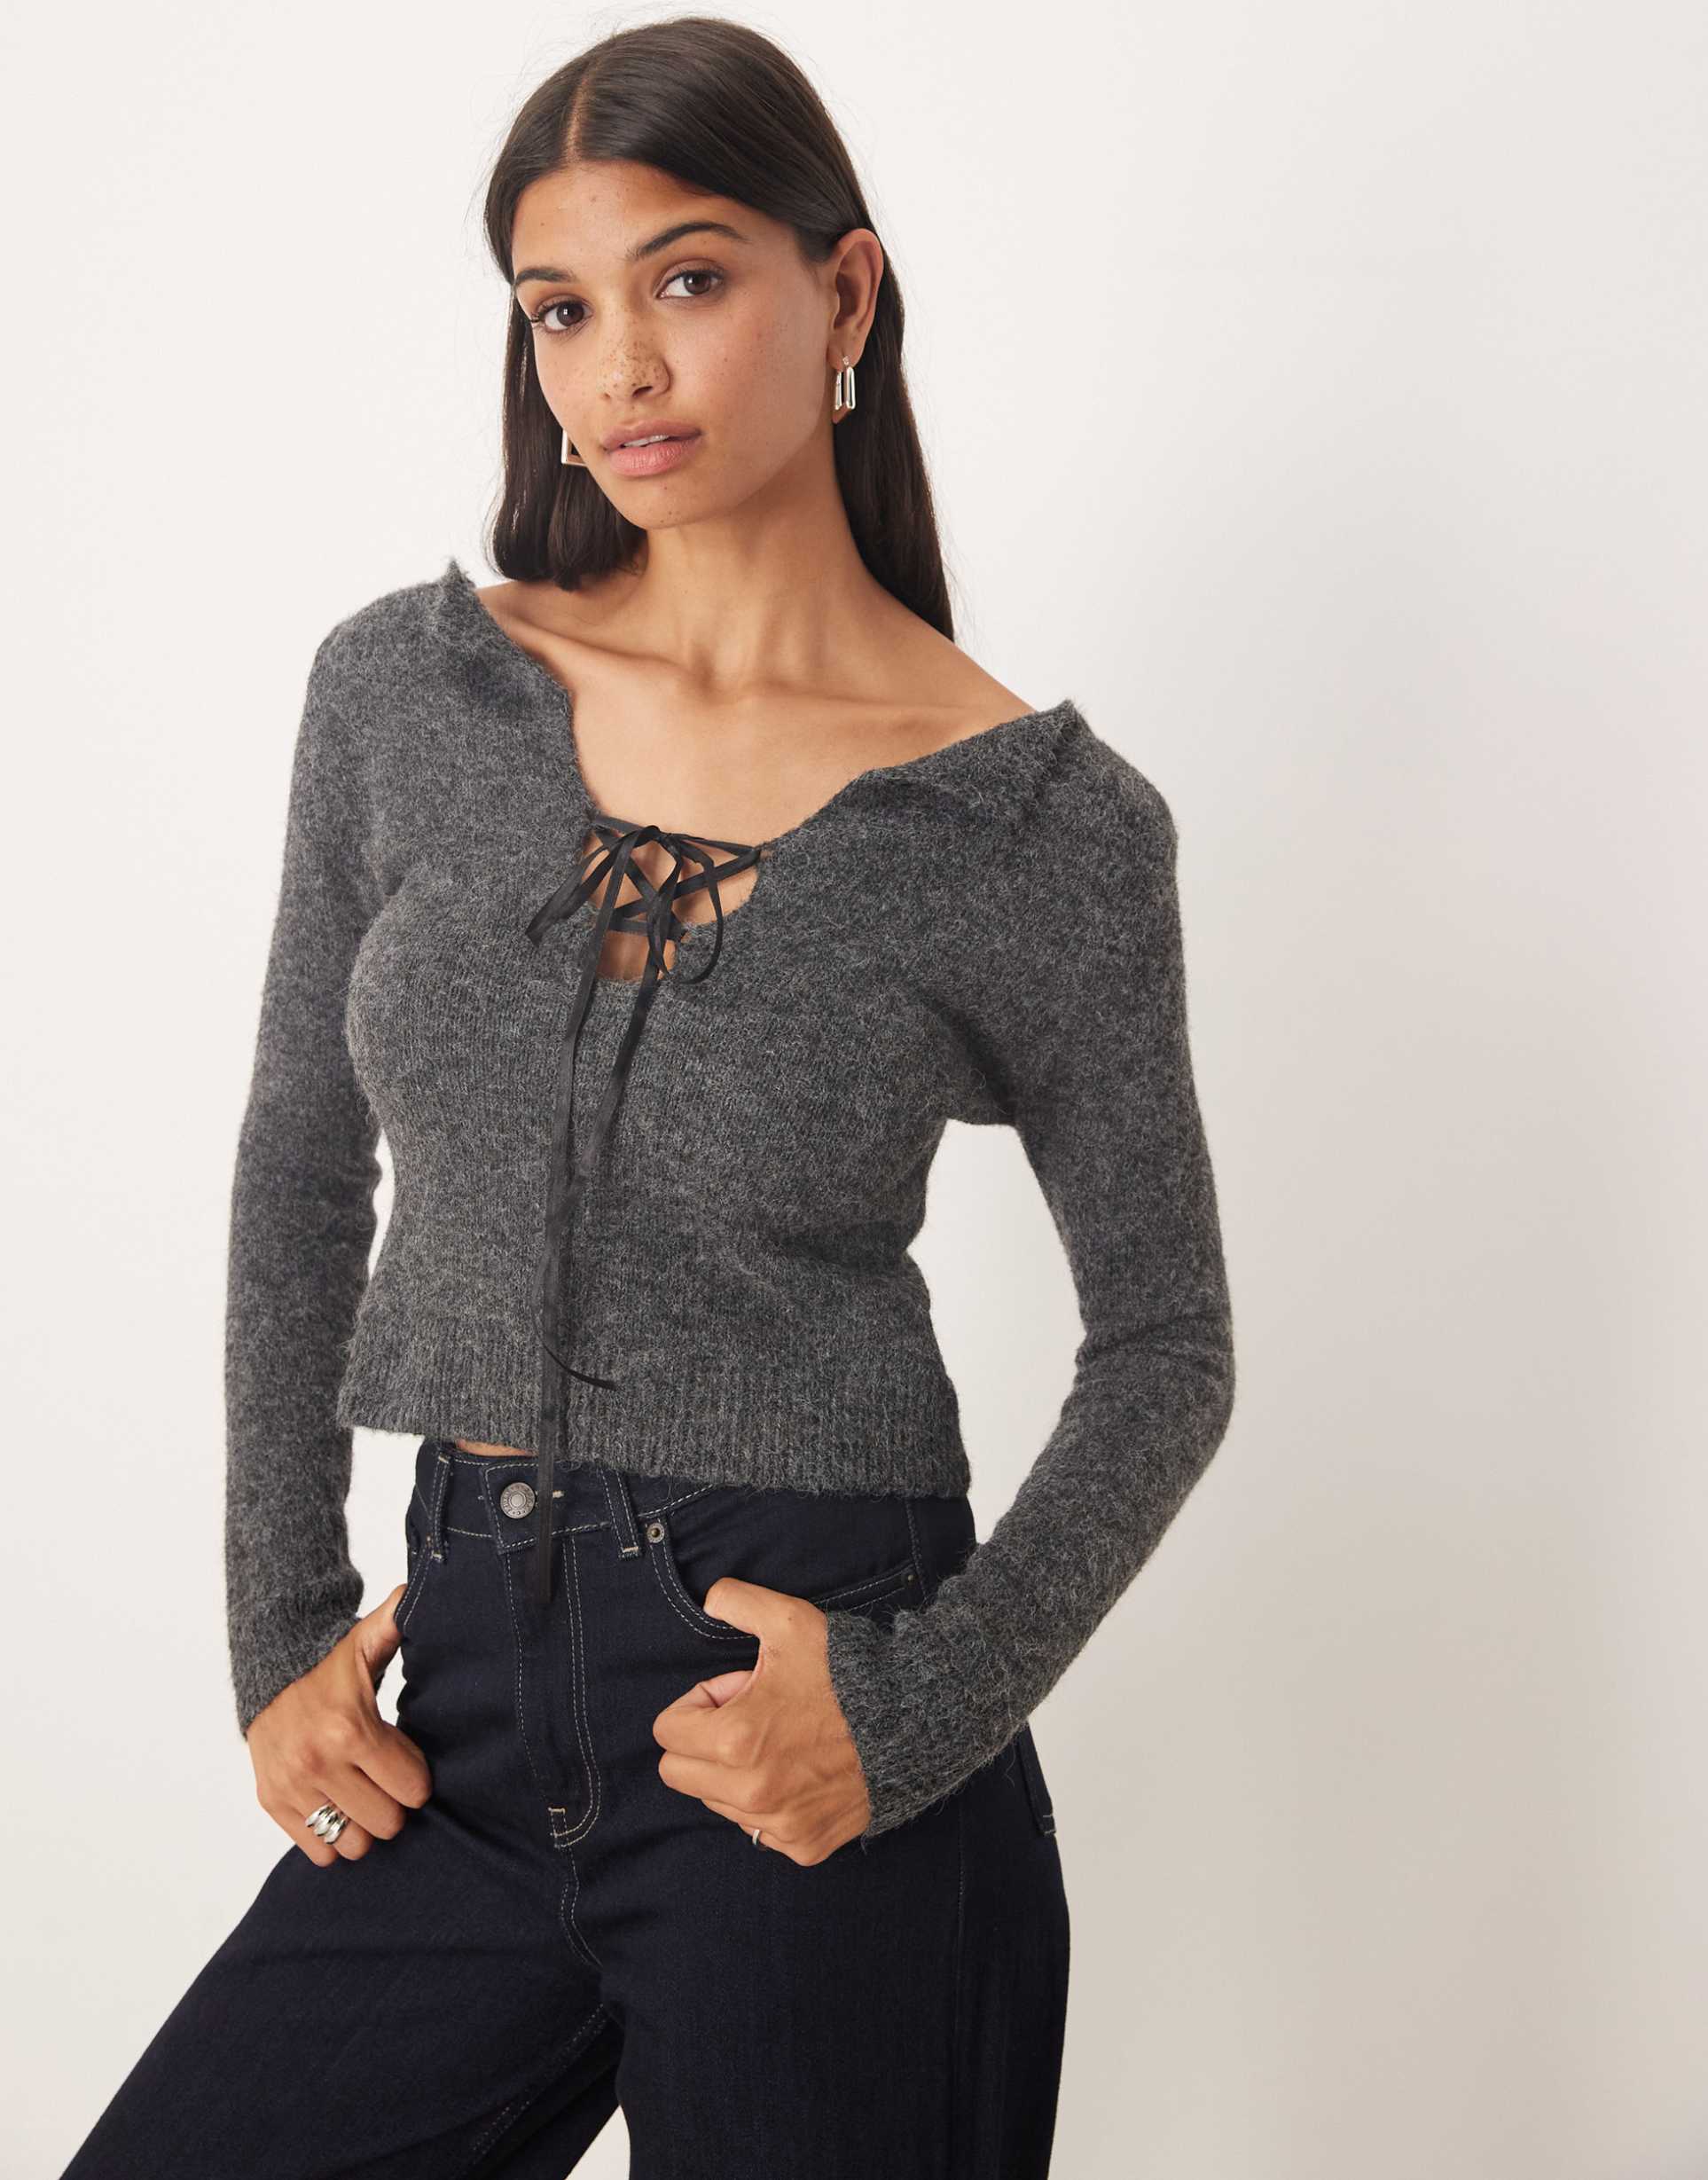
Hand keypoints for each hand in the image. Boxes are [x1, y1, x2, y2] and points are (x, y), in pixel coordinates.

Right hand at [244, 1585, 433, 1864]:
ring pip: (353, 1845)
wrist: (268, 1669)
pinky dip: (332, 1836)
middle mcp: (318, 1763)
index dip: (418, 1778)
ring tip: (364, 1794)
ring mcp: (292, 1786)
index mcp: (351, 1729)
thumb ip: (396, 1623)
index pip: (413, 1789)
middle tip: (388, 1781)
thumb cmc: (332, 1663)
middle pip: (387, 1824)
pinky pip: (317, 1850)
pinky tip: (338, 1804)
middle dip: (395, 1805)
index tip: (409, 1762)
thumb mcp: (366, 1641)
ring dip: (364, 1825)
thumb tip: (418, 1595)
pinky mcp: (272, 1801)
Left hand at [651, 1578, 870, 1863]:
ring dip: (736, 1773)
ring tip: (784, 1741)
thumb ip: (736, 1601)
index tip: (735, 1692)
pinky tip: (803, 1772)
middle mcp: (751, 1793)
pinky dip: (770, 1803)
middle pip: (680, 1774)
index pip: (667, 1731)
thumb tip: (709, 1600)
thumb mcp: (790, 1621)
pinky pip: (760, 1829)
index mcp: (735, 1740)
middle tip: (752, 1715)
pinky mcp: (803, 1845)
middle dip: (704, 1742)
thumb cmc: (848, 1672)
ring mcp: (778, 1825)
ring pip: (719, 1802)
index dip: (698, 1703)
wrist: (916, 1721)